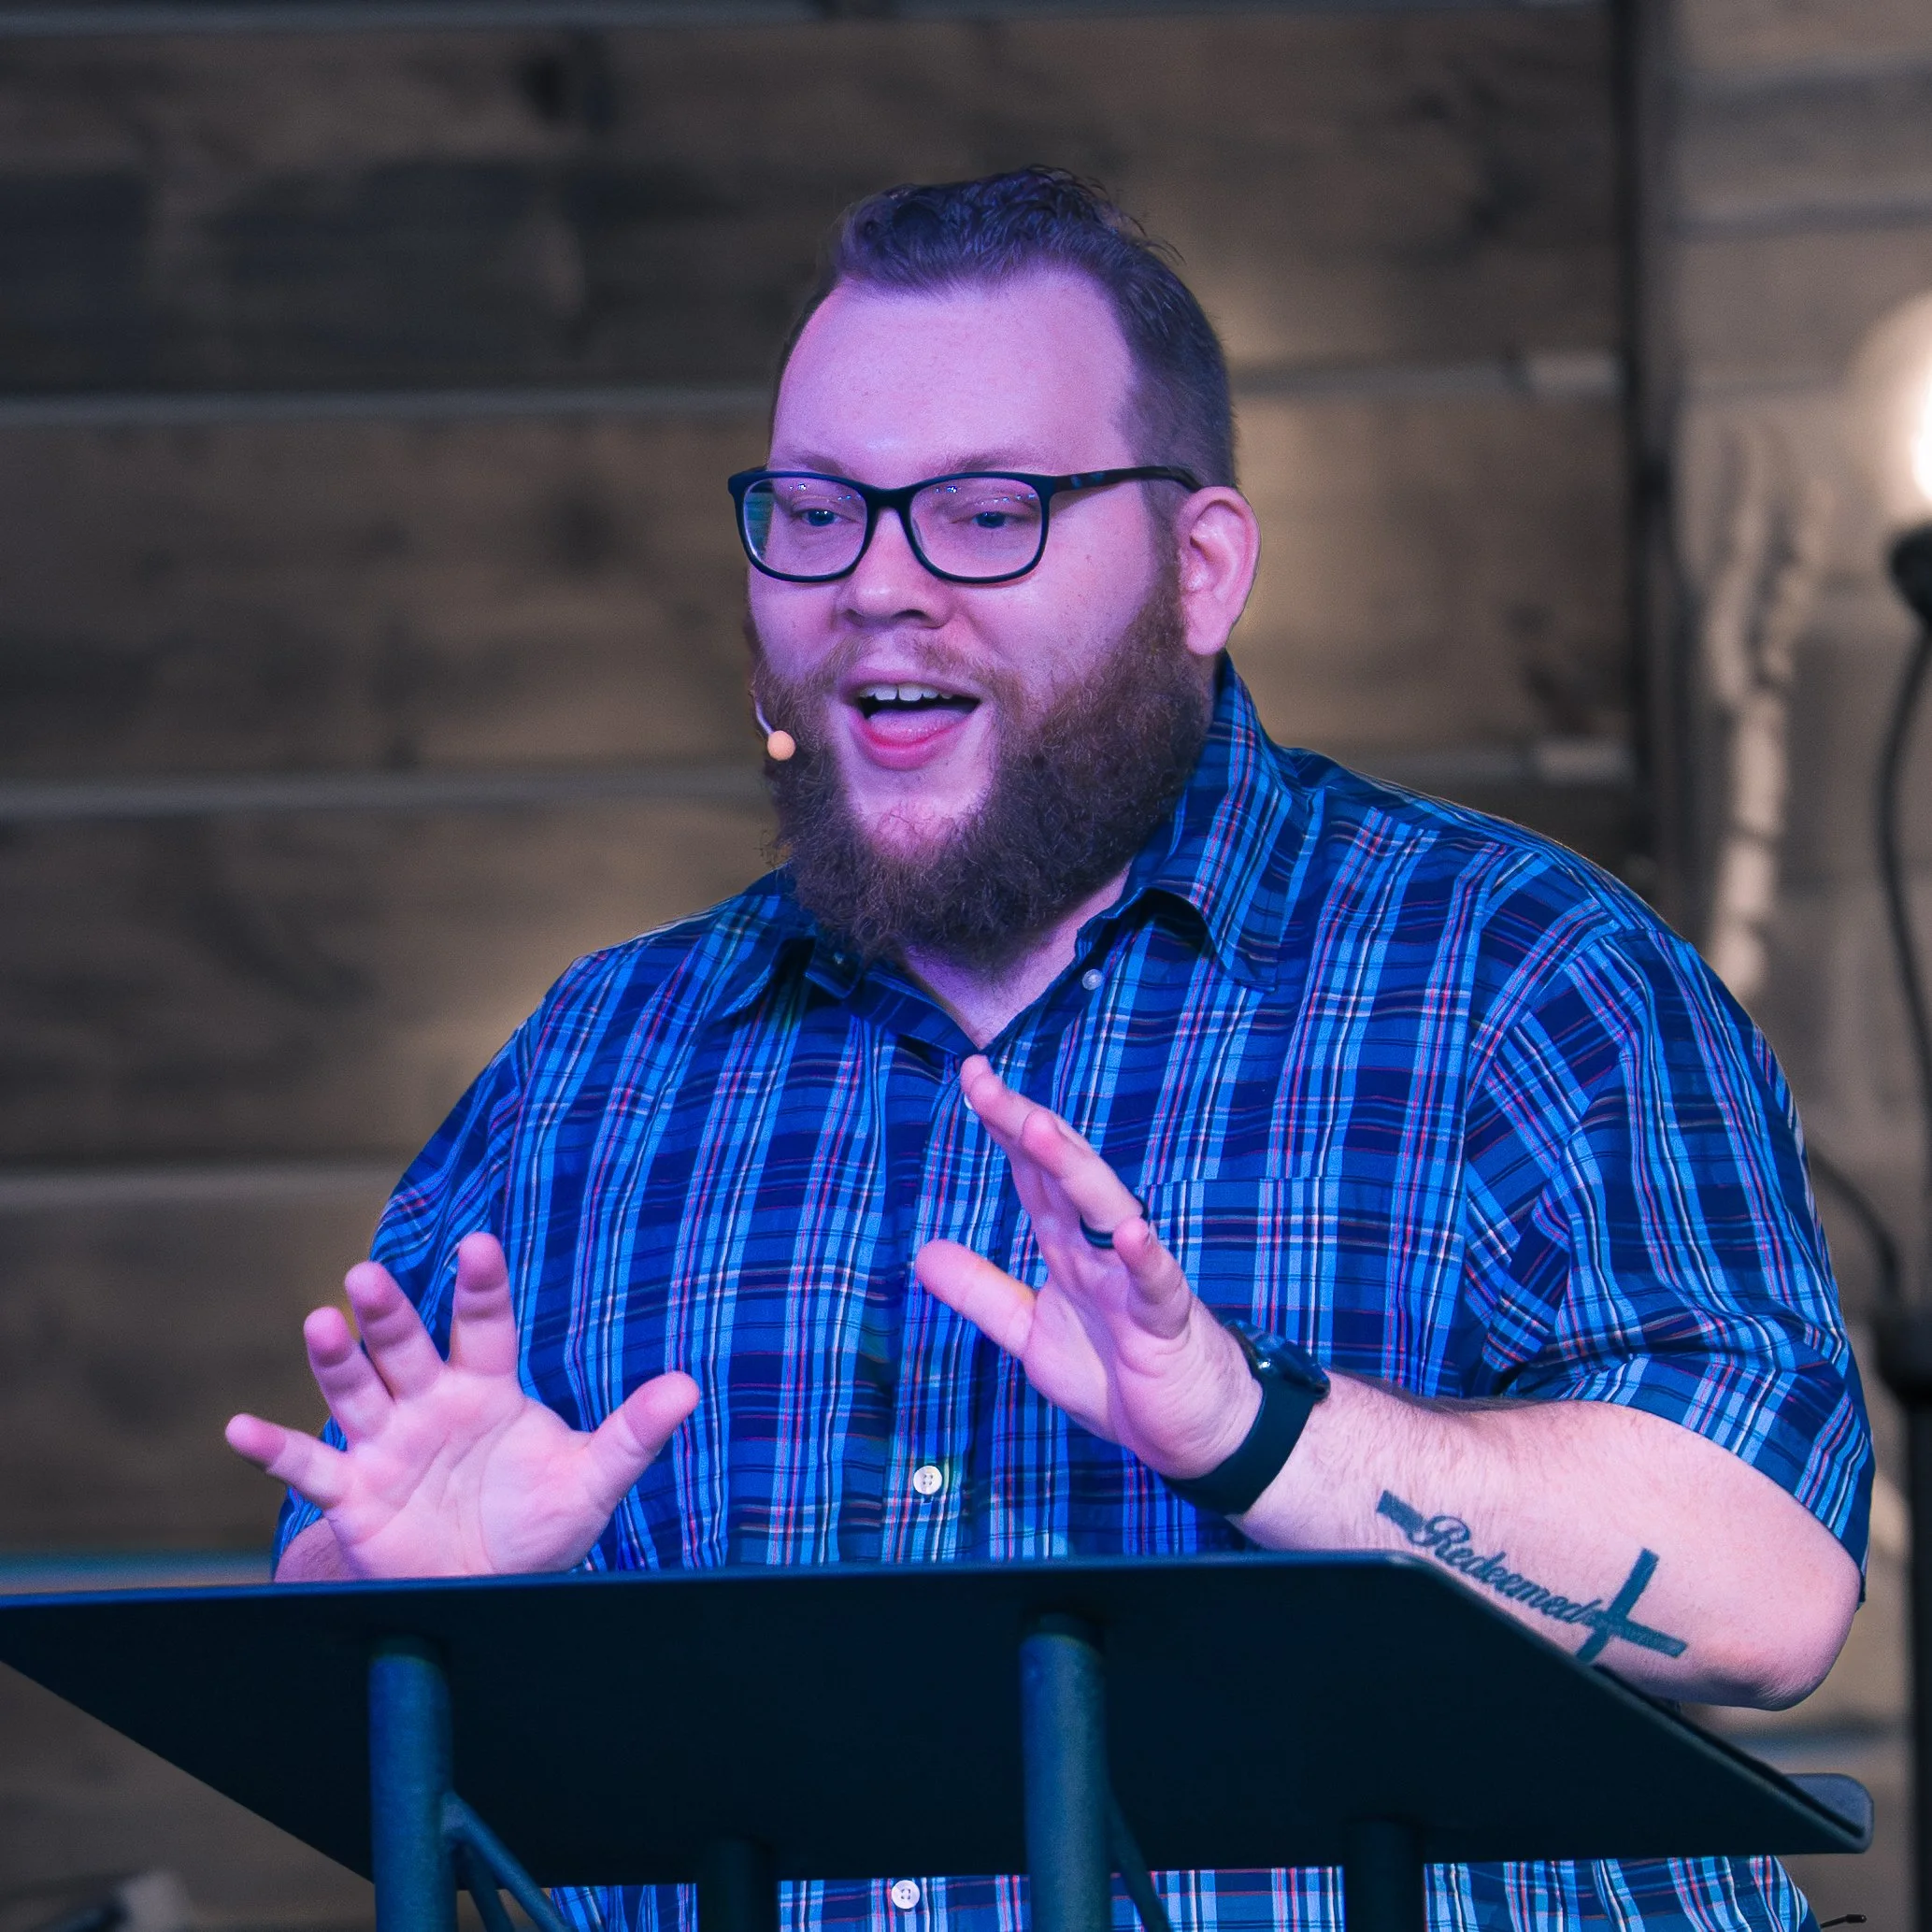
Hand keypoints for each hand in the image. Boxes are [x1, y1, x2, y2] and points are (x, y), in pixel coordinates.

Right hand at [225, 1232, 698, 1577]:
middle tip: (367, 1276)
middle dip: (387, 1313)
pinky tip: (238, 1428)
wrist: (492, 1592)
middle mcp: (429, 1404)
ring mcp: (385, 1446)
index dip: (480, 1287)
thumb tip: (690, 1388)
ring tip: (320, 1323)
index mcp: (487, 1388)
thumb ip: (634, 1432)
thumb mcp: (592, 1479)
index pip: (484, 1326)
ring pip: (355, 1392)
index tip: (478, 1245)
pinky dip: (272, 1449)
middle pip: (404, 1348)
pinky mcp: (353, 1496)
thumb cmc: (539, 1524)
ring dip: (335, 1360)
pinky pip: (306, 1471)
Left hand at [914, 1057, 1257, 1480]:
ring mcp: (1136, 1280)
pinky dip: (1147, 1259)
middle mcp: (1101, 1250)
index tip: (972, 1077)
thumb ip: (982, 1292)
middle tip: (983, 1082)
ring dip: (1073, 1169)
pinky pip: (1158, 1285)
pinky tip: (1133, 1233)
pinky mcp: (1168, 1322)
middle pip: (1061, 1175)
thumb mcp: (1029, 1334)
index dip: (1003, 1128)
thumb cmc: (1118, 1375)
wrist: (1190, 1432)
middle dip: (1024, 1126)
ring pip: (1106, 1210)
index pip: (1032, 1175)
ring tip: (1036, 1126)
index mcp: (1070, 1248)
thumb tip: (922, 1253)